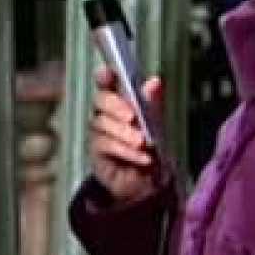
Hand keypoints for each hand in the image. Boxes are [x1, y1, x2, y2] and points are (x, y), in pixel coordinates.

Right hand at [88, 64, 164, 203]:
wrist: (147, 180)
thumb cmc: (150, 146)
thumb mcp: (156, 123)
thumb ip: (153, 103)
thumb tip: (155, 81)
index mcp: (118, 99)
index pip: (106, 82)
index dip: (104, 76)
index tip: (108, 73)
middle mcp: (104, 112)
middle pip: (100, 101)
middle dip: (116, 106)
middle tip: (133, 116)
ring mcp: (98, 132)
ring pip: (103, 125)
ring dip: (125, 133)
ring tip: (143, 142)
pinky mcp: (97, 152)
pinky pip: (108, 146)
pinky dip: (127, 151)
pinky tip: (144, 157)